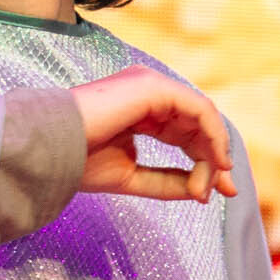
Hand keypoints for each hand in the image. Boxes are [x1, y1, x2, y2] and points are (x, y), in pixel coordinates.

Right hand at [69, 69, 238, 203]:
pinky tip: (213, 163)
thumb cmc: (79, 161)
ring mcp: (152, 85)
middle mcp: (149, 92)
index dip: (204, 161)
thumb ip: (166, 181)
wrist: (51, 149)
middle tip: (228, 191)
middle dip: (216, 158)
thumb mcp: (131, 176)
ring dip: (213, 153)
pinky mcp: (155, 87)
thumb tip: (201, 191)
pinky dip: (211, 138)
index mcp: (140, 109)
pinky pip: (199, 110)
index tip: (212, 194)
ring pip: (202, 118)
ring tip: (211, 184)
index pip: (184, 132)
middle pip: (198, 124)